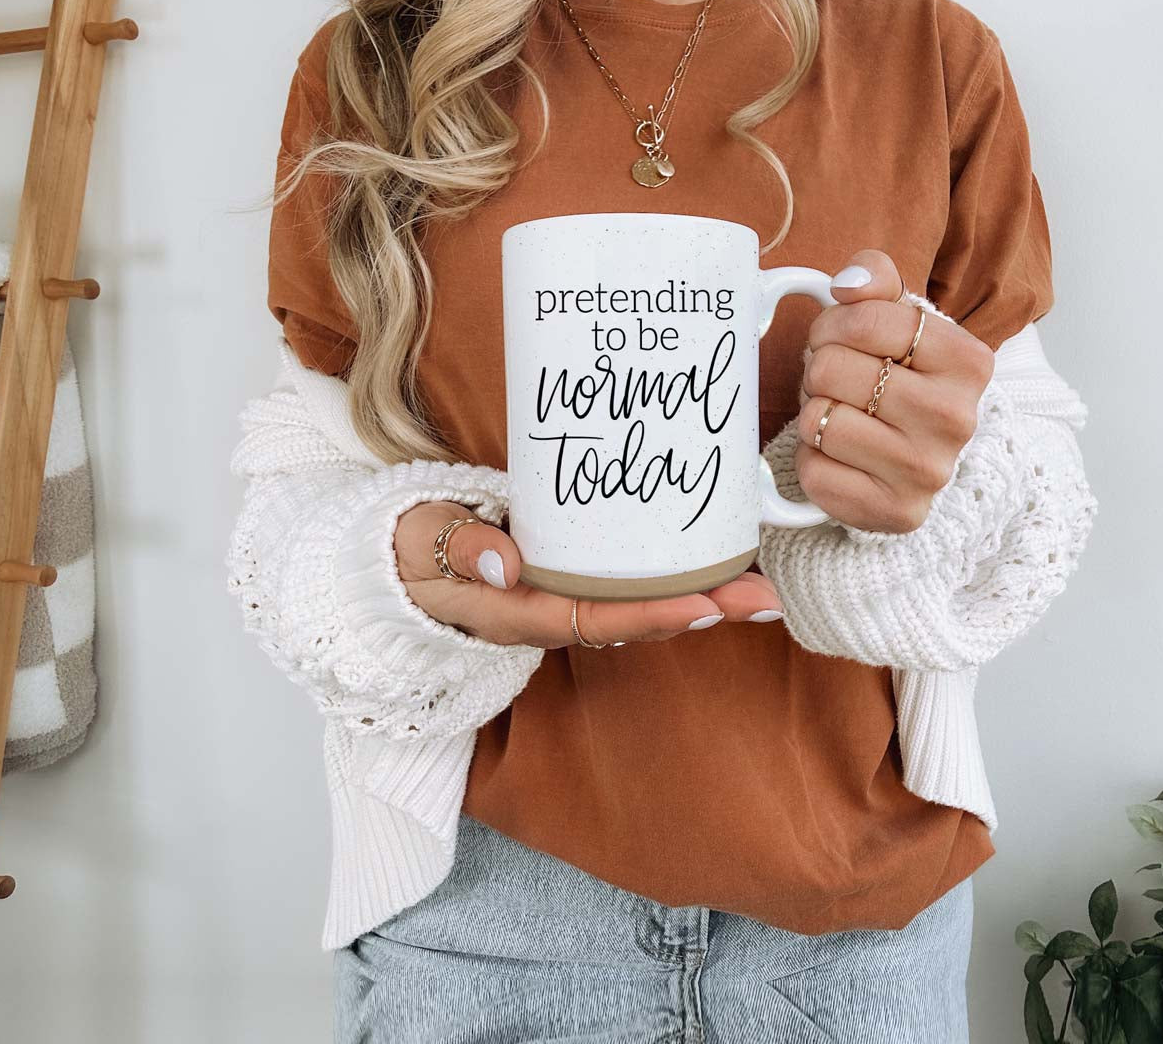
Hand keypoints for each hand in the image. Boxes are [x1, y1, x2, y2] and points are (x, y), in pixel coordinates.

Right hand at [394, 501, 783, 647]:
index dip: (652, 614)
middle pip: (634, 620)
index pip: (594, 619)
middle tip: (765, 598)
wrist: (396, 560)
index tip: (707, 604)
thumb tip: (505, 562)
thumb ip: (459, 550)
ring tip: (757, 585)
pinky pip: (625, 587)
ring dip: (699, 598)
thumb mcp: (420, 543)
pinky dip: (671, 579)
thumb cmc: (409, 550)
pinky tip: (709, 564)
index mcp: (515, 612)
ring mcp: (560, 598)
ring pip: (638, 606)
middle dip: (701, 610)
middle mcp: (548, 614)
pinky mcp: (567, 579)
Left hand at [796, 249, 994, 533]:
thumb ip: (876, 280)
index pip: (866, 319)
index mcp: (968, 361)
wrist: (919, 462)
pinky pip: (814, 473)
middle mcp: (956, 419)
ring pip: (818, 421)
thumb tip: (850, 281)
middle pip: (830, 369)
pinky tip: (841, 458)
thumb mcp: (899, 321)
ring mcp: (928, 472)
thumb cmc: (901, 382)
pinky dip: (813, 461)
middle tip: (838, 384)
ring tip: (841, 418)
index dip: (834, 324)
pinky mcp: (895, 513)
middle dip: (819, 371)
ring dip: (815, 415)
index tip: (839, 338)